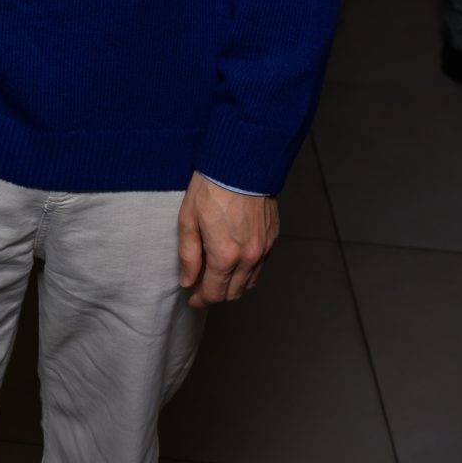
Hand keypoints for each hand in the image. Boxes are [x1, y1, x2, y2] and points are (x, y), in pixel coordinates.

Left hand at [177, 172, 277, 307]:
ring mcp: (264, 248)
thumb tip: (188, 281)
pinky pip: (261, 265)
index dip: (201, 299)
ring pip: (250, 282)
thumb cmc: (210, 187)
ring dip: (234, 285)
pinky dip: (248, 270)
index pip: (214, 293)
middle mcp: (249, 257)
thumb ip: (189, 255)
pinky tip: (237, 261)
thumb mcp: (188, 219)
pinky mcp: (273, 237)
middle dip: (217, 295)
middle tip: (202, 288)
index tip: (193, 298)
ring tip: (219, 276)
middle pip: (233, 292)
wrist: (242, 162)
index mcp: (225, 255)